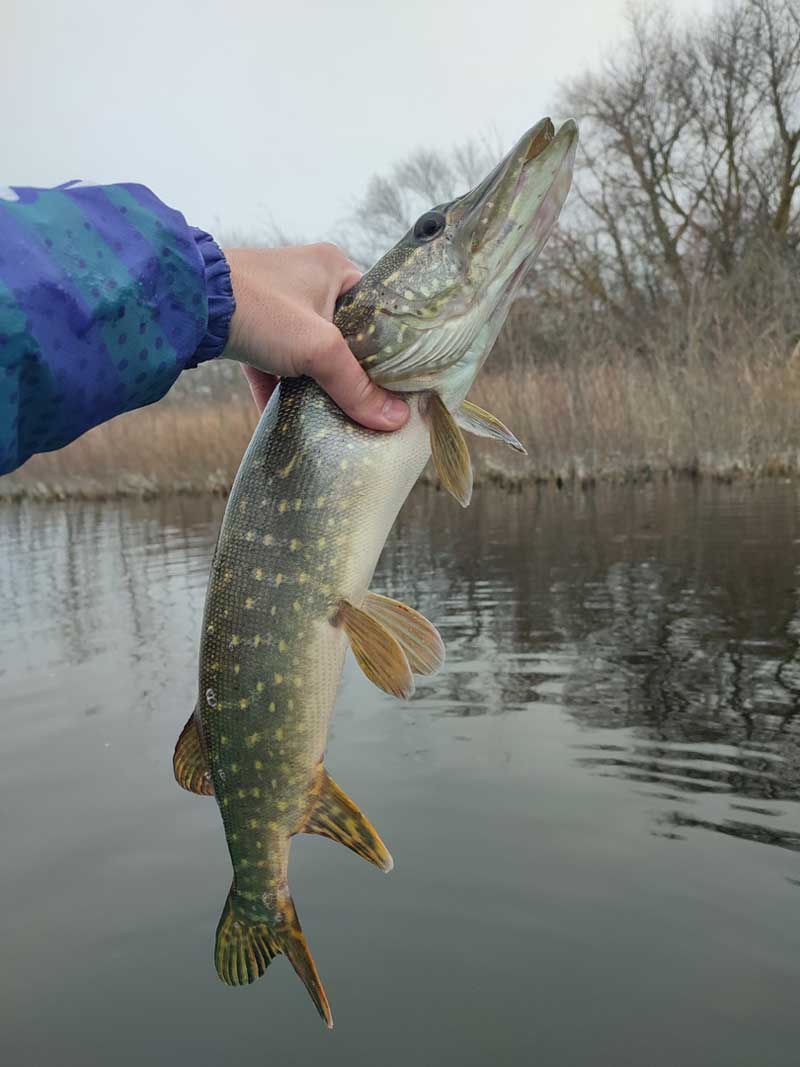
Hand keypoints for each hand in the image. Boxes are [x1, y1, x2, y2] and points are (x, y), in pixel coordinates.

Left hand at [223, 244, 408, 426]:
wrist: (186, 304)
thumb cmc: (260, 308)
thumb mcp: (319, 349)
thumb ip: (356, 387)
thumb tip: (395, 420)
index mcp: (334, 268)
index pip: (376, 311)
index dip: (388, 348)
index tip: (397, 384)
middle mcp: (307, 280)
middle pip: (342, 338)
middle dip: (349, 374)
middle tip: (368, 406)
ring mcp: (276, 303)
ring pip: (308, 353)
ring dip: (315, 385)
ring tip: (334, 418)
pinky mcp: (249, 326)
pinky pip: (275, 364)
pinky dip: (281, 391)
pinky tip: (289, 423)